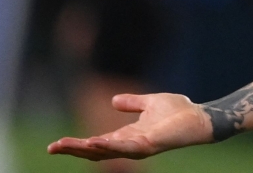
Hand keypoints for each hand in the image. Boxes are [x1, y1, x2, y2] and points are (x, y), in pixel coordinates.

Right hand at [48, 93, 211, 159]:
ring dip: (85, 148)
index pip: (96, 143)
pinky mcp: (150, 144)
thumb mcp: (150, 103)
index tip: (56, 143)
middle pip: (96, 151)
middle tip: (52, 148)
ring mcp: (139, 146)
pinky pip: (125, 147)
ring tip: (65, 145)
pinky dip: (109, 145)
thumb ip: (132, 103)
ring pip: (106, 151)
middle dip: (74, 149)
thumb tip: (113, 100)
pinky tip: (94, 142)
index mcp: (127, 135)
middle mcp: (130, 144)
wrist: (201, 117)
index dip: (77, 144)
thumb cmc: (179, 112)